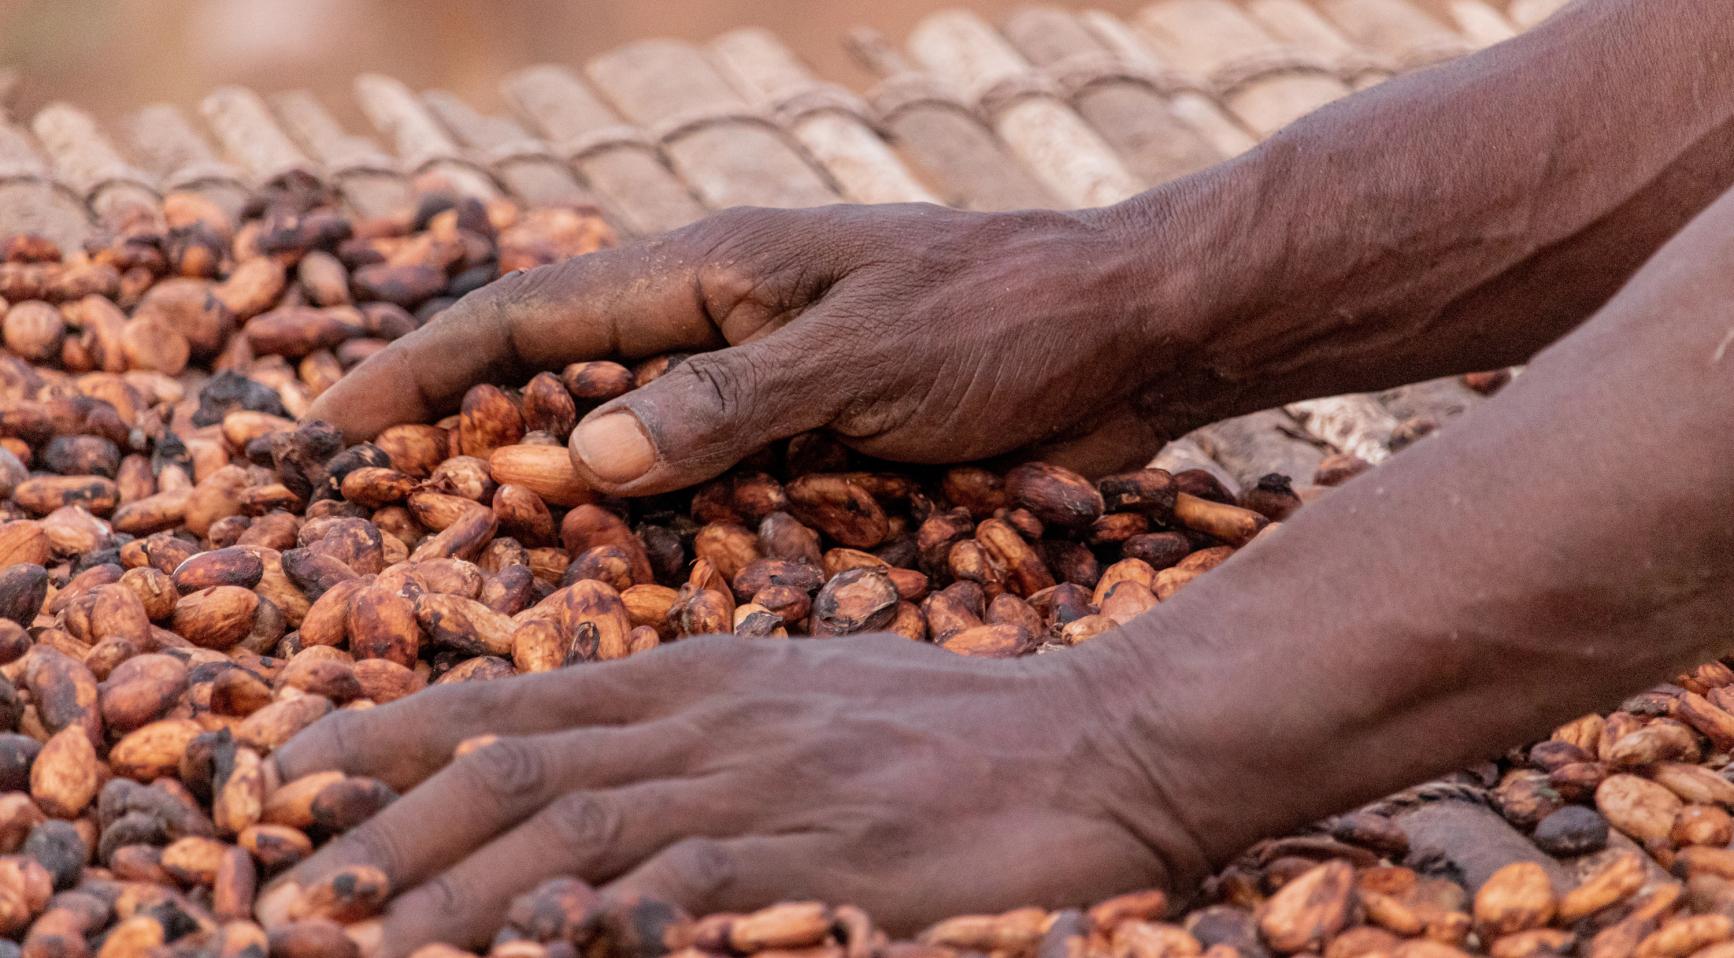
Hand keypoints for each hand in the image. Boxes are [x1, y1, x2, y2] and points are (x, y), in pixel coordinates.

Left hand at [256, 635, 1198, 954]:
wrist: (1098, 740)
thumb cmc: (955, 728)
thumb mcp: (810, 703)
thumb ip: (705, 733)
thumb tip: (605, 787)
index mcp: (704, 673)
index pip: (518, 699)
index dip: (394, 738)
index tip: (294, 773)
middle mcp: (714, 718)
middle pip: (514, 767)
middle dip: (385, 830)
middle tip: (281, 883)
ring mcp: (766, 785)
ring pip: (569, 830)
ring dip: (447, 890)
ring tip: (352, 936)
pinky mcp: (826, 857)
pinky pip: (685, 888)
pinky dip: (597, 918)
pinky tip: (539, 943)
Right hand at [306, 203, 1216, 494]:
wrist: (1125, 337)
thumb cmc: (1005, 322)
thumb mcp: (861, 357)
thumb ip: (726, 408)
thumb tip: (584, 462)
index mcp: (712, 275)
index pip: (533, 321)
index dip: (425, 369)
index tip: (330, 421)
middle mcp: (721, 328)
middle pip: (563, 384)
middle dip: (470, 437)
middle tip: (371, 510)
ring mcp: (766, 386)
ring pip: (632, 447)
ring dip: (562, 494)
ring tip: (475, 559)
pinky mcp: (814, 440)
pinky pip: (713, 489)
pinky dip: (663, 527)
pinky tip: (626, 578)